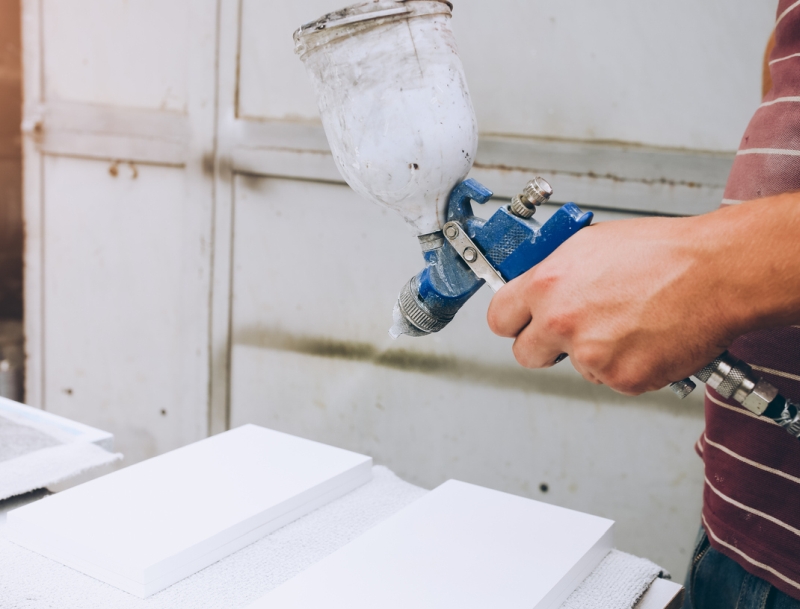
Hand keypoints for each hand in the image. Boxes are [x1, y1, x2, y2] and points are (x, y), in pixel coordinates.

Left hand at [486, 214, 740, 394]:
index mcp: (547, 285)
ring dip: (593, 354)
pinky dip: (626, 365)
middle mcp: (561, 322)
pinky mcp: (622, 379)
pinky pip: (611, 379)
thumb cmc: (663, 252)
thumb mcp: (589, 245)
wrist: (715, 273)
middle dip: (544, 346)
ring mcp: (590, 356)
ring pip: (575, 367)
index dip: (511, 321)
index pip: (498, 318)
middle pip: (525, 354)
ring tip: (628, 322)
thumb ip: (554, 272)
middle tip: (572, 331)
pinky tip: (645, 337)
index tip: (520, 322)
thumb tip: (538, 287)